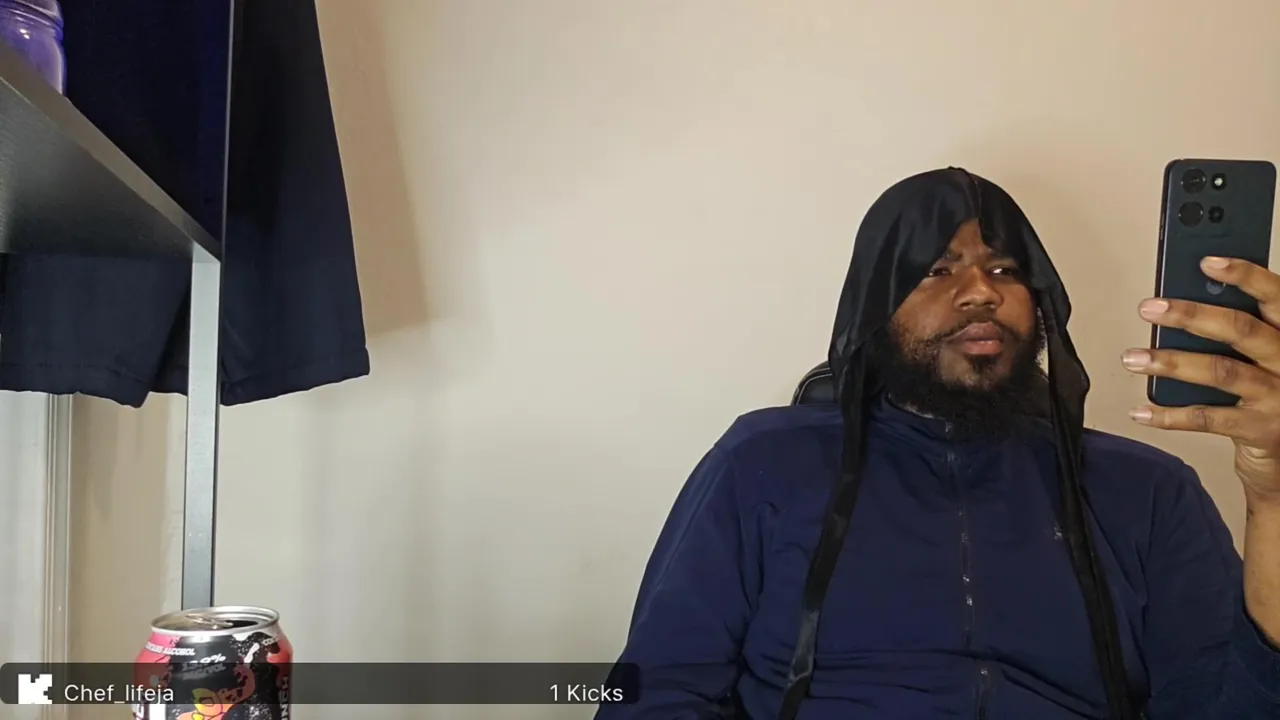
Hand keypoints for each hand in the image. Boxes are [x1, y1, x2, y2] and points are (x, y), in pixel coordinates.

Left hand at [1122, 256, 1279, 508]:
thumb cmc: (1270, 389)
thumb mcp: (1262, 352)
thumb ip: (1238, 328)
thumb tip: (1186, 300)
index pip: (1276, 296)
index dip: (1245, 276)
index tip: (1208, 261)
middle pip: (1242, 330)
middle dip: (1191, 315)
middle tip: (1149, 308)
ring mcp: (1278, 396)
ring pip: (1222, 372)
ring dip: (1171, 363)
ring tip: (1132, 358)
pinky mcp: (1261, 429)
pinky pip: (1209, 419)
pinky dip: (1170, 415)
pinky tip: (1141, 410)